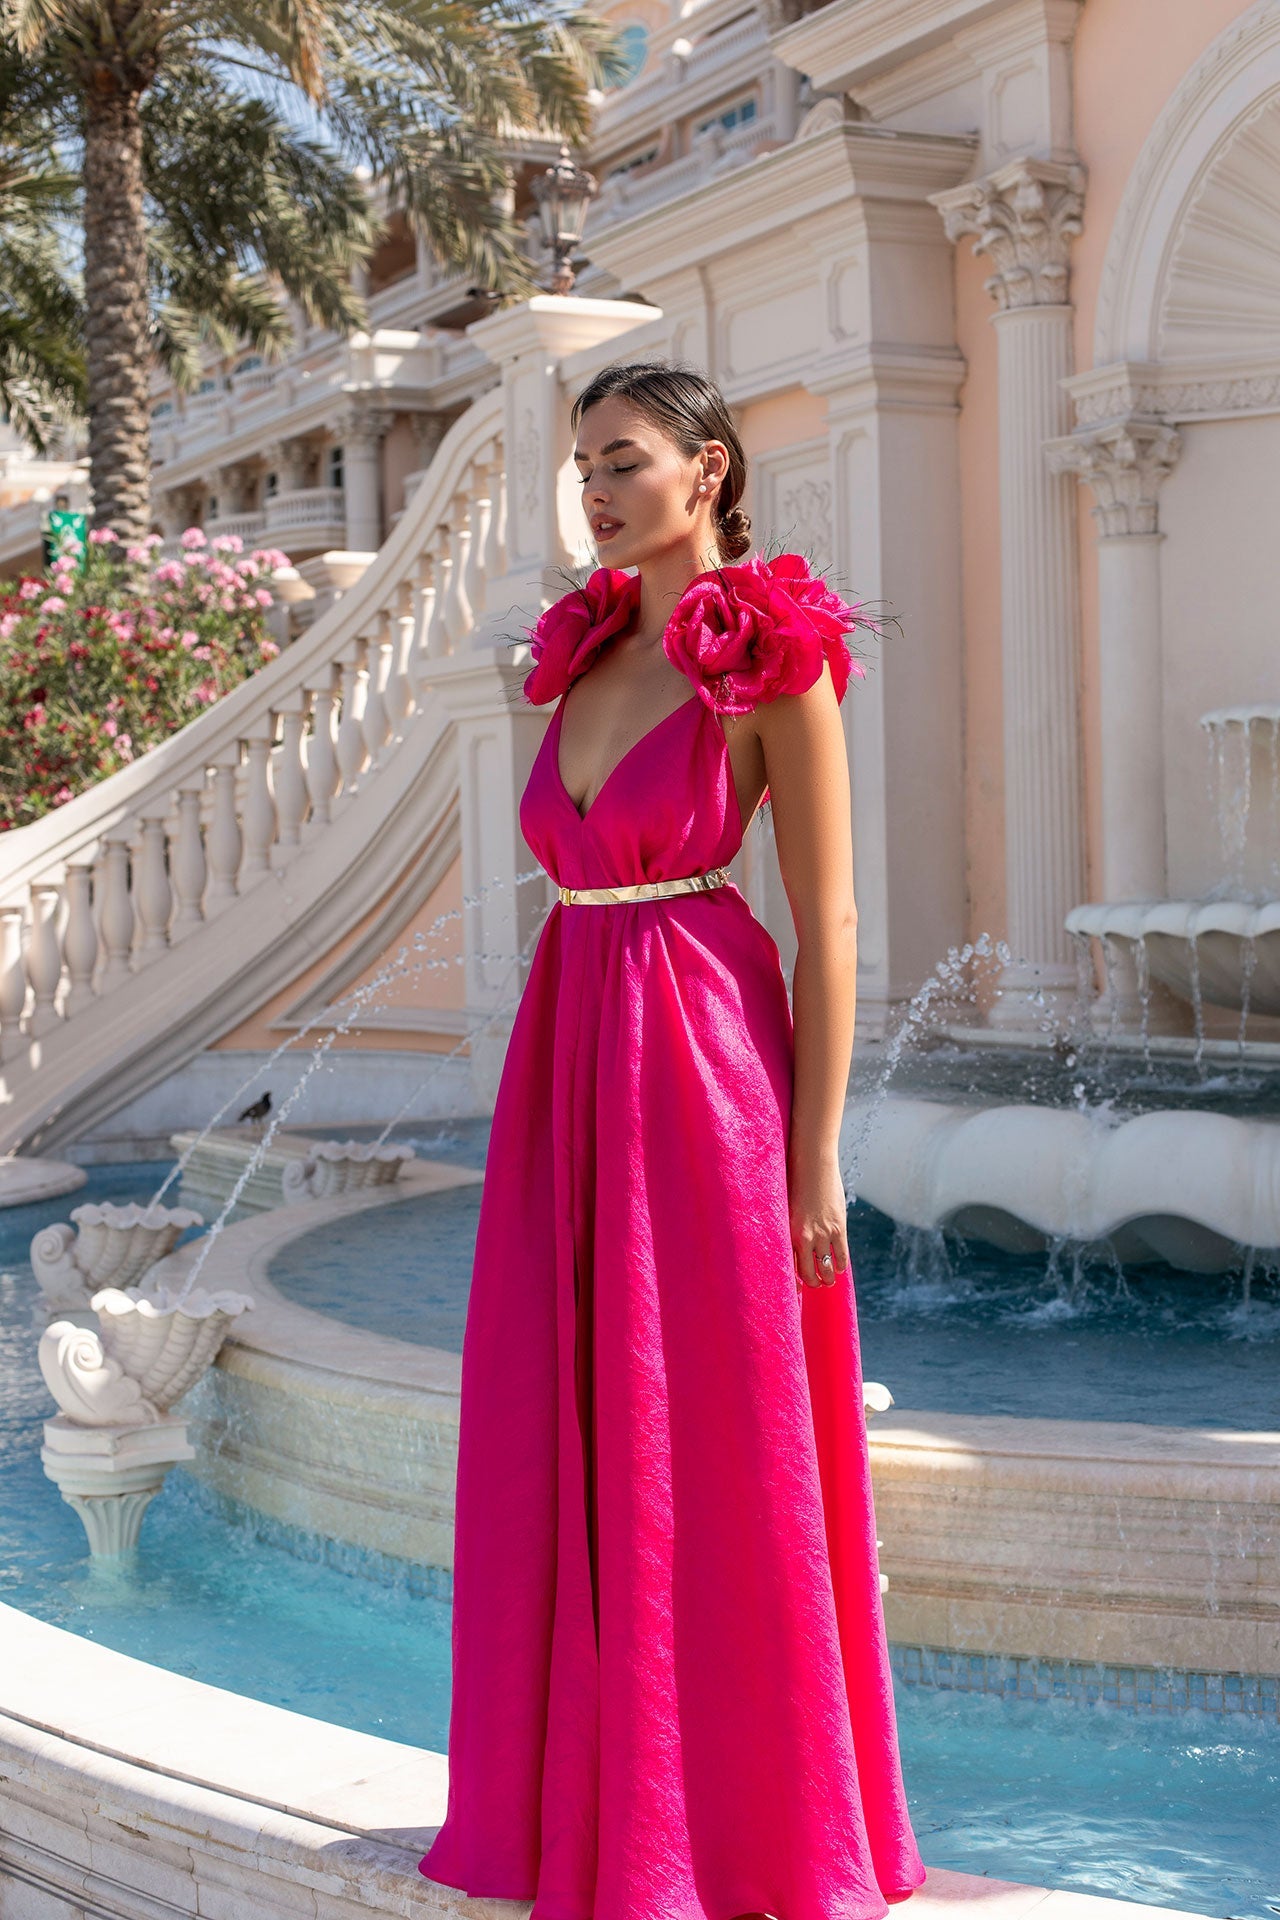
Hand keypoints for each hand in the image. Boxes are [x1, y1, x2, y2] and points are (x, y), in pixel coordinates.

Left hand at [787, 1148, 850, 1291]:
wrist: (813, 1165)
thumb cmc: (796, 1182)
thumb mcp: (788, 1207)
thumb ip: (792, 1226)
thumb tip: (795, 1241)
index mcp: (788, 1232)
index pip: (790, 1266)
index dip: (794, 1282)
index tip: (796, 1290)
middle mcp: (803, 1237)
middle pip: (807, 1272)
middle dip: (812, 1283)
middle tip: (816, 1284)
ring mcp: (822, 1233)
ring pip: (826, 1267)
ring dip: (828, 1278)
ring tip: (828, 1281)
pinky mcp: (838, 1227)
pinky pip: (841, 1254)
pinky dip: (841, 1265)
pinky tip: (840, 1268)